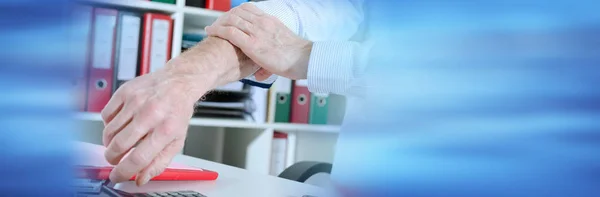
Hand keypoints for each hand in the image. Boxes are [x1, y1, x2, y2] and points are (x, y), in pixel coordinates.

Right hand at [101, 37, 258, 185]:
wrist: (178, 82)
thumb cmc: (177, 111)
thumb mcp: (177, 140)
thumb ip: (159, 162)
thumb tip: (141, 178)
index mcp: (166, 129)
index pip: (138, 158)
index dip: (123, 172)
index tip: (116, 177)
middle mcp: (150, 114)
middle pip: (119, 145)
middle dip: (112, 158)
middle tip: (115, 160)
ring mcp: (136, 101)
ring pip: (109, 132)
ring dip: (110, 143)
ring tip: (120, 142)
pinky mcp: (125, 92)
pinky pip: (105, 116)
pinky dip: (108, 125)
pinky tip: (120, 125)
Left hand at [205, 3, 312, 79]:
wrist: (304, 59)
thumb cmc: (297, 57)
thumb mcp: (282, 48)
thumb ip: (269, 56)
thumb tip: (260, 72)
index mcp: (270, 21)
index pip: (248, 8)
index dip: (235, 12)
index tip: (228, 18)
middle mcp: (262, 23)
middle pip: (236, 12)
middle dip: (224, 17)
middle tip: (216, 24)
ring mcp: (256, 32)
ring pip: (231, 19)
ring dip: (218, 23)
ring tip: (211, 29)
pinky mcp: (252, 44)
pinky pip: (230, 31)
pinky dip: (218, 30)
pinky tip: (212, 32)